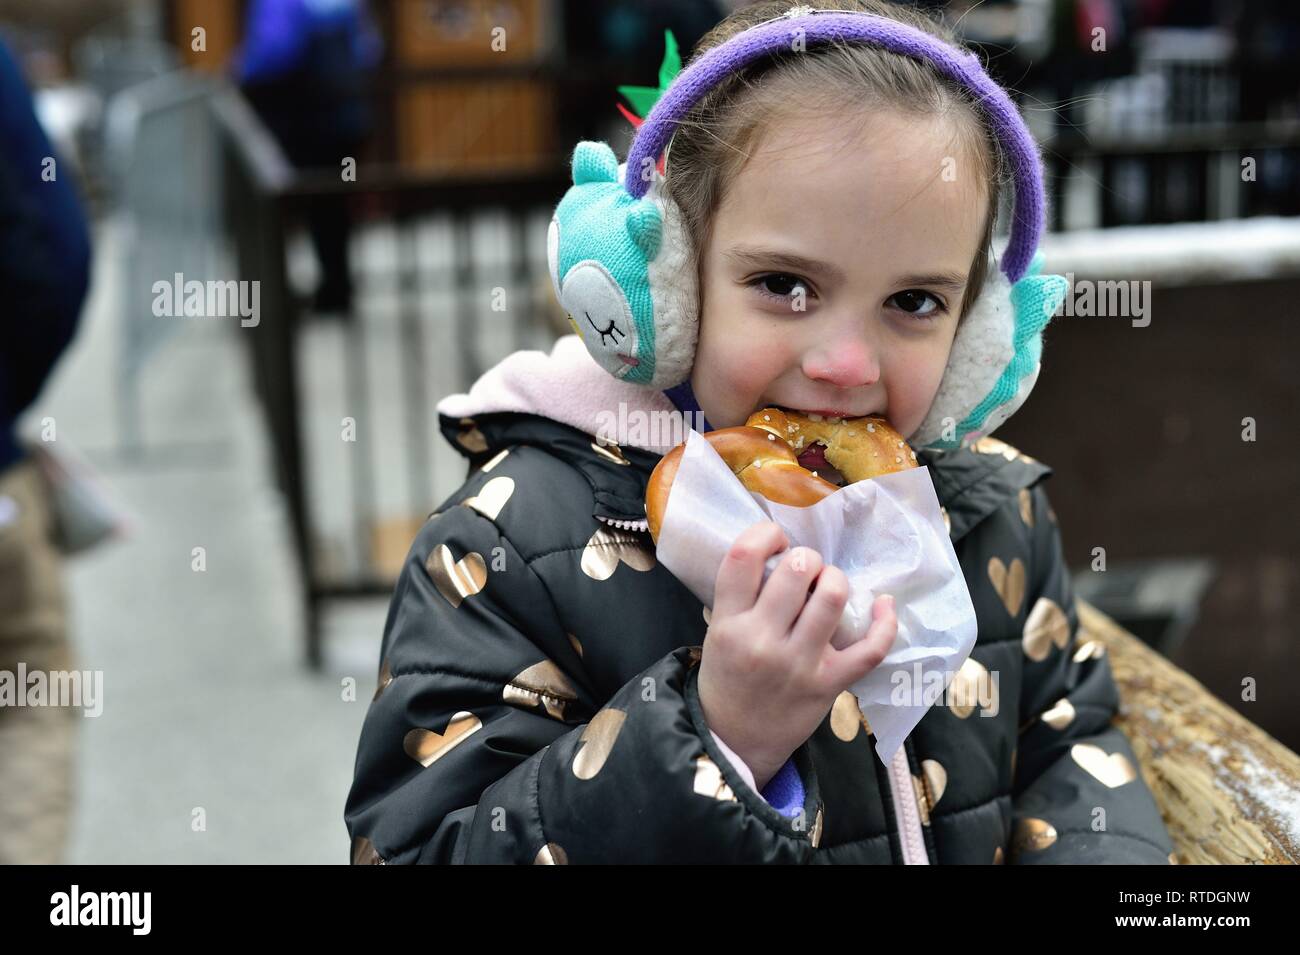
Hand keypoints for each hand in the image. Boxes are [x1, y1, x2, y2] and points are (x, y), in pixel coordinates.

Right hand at [697, 521, 897, 790]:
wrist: (733, 743)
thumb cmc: (727, 679)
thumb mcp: (716, 634)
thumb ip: (741, 598)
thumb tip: (781, 555)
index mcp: (728, 623)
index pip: (743, 557)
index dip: (765, 534)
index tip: (775, 539)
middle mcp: (762, 640)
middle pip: (797, 570)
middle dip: (807, 559)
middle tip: (806, 570)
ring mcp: (799, 664)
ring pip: (833, 597)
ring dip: (836, 579)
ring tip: (829, 585)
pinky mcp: (829, 685)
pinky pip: (870, 648)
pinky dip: (884, 622)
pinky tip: (882, 604)